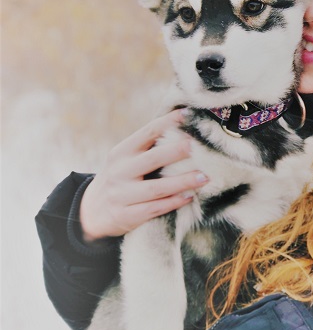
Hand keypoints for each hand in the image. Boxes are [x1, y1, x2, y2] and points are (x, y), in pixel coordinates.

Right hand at [79, 109, 207, 240]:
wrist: (91, 212)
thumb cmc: (120, 179)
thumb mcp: (125, 160)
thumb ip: (148, 147)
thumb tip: (182, 126)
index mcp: (122, 152)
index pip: (147, 132)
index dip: (168, 122)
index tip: (188, 114)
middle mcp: (120, 171)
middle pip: (152, 159)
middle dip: (176, 151)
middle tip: (197, 147)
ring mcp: (122, 194)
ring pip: (157, 188)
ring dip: (182, 182)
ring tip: (204, 177)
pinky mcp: (126, 216)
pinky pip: (154, 209)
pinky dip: (173, 203)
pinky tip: (189, 197)